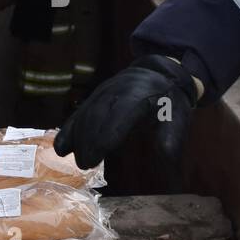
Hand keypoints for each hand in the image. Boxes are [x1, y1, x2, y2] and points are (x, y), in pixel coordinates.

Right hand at [53, 54, 197, 171]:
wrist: (157, 73)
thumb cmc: (168, 101)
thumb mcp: (178, 119)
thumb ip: (171, 141)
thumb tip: (169, 165)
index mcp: (141, 94)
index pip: (121, 113)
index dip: (108, 133)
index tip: (98, 155)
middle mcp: (117, 90)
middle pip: (98, 114)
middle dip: (90, 140)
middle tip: (85, 165)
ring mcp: (102, 92)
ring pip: (86, 114)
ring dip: (79, 138)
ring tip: (79, 162)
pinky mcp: (94, 98)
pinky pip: (79, 113)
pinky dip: (68, 130)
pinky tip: (61, 148)